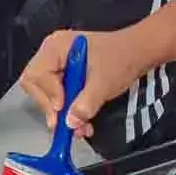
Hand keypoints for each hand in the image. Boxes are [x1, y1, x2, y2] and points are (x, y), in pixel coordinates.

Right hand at [18, 28, 155, 138]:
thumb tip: (70, 123)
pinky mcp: (67, 75)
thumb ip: (85, 104)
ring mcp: (58, 64)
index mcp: (56, 47)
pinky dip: (69, 110)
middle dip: (52, 107)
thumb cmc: (122, 59)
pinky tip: (82, 121)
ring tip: (80, 127)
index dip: (48, 94)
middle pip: (36, 86)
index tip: (63, 108)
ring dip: (63, 113)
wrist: (139, 52)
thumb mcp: (103, 84)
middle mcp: (52, 53)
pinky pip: (59, 95)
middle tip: (66, 124)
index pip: (36, 76)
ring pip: (48, 94)